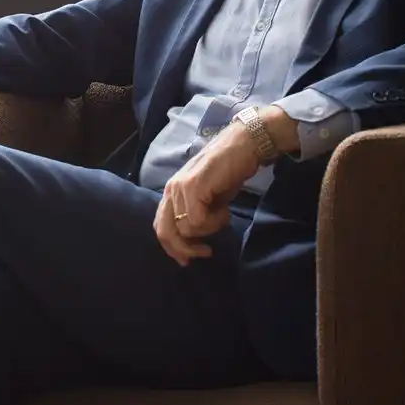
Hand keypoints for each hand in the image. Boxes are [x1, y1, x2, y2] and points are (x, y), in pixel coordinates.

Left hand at [153, 121, 263, 266]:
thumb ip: (197, 213)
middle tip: (204, 252)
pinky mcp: (194, 187)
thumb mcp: (209, 198)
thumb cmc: (229, 171)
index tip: (189, 259)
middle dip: (184, 249)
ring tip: (223, 215)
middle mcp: (171, 189)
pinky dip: (214, 222)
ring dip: (208, 229)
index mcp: (172, 192)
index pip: (161, 226)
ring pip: (185, 229)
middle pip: (165, 232)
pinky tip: (225, 211)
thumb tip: (193, 239)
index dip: (172, 247)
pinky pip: (198, 221)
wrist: (244, 145)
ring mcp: (180, 187)